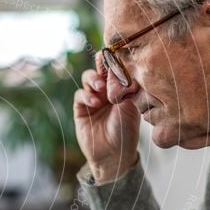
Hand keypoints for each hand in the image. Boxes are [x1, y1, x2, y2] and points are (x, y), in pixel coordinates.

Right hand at [73, 52, 139, 183]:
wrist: (113, 155)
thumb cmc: (126, 132)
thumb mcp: (130, 107)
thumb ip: (123, 88)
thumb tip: (116, 69)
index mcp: (122, 87)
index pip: (117, 67)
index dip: (116, 59)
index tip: (116, 54)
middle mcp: (108, 90)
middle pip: (101, 68)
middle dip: (101, 62)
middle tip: (103, 60)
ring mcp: (94, 98)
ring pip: (88, 78)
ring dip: (93, 79)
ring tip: (100, 88)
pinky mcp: (81, 108)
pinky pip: (80, 95)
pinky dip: (86, 95)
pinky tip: (94, 103)